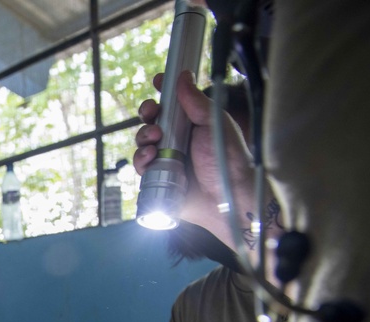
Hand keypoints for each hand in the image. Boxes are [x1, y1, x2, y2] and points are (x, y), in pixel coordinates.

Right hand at [133, 70, 255, 247]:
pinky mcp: (158, 180)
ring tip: (154, 141)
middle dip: (147, 114)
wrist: (228, 195)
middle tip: (152, 114)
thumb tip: (183, 76)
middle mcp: (176, 141)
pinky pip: (141, 168)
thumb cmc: (228, 158)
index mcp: (191, 125)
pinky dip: (141, 160)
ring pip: (142, 143)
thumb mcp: (215, 123)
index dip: (162, 93)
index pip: (172, 105)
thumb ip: (198, 102)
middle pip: (152, 121)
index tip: (158, 81)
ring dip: (143, 136)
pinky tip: (149, 158)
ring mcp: (166, 160)